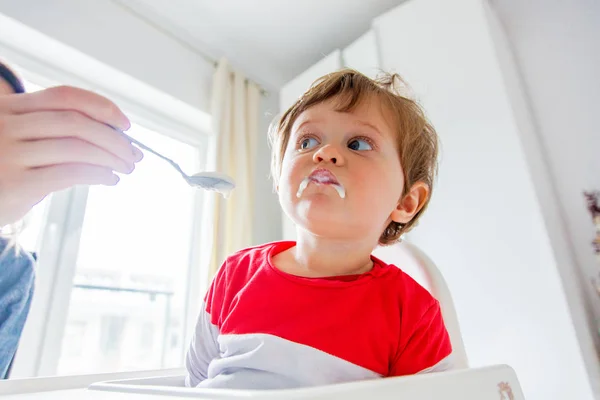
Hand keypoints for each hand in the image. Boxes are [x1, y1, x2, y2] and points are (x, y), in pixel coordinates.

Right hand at [0, 86, 142, 225]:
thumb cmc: (2, 169)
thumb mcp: (17, 139)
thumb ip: (50, 131)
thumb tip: (113, 135)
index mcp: (9, 108)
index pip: (65, 96)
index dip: (101, 107)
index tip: (126, 124)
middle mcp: (6, 125)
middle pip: (76, 122)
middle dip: (114, 138)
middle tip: (134, 154)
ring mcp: (8, 154)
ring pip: (77, 148)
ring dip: (112, 158)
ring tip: (126, 167)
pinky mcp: (15, 184)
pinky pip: (70, 173)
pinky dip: (99, 175)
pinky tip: (111, 179)